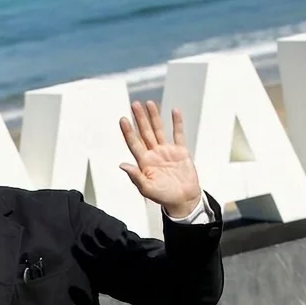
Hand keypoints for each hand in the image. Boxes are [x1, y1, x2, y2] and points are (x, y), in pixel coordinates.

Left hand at [119, 101, 201, 217]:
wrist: (183, 200)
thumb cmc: (164, 197)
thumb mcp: (147, 189)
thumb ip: (135, 176)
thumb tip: (122, 165)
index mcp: (144, 162)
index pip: (134, 143)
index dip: (128, 131)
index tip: (123, 119)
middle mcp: (153, 153)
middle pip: (145, 132)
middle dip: (140, 118)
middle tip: (134, 104)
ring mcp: (167, 151)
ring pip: (159, 130)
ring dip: (154, 117)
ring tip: (149, 103)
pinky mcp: (180, 151)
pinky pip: (178, 134)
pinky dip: (177, 123)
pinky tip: (174, 111)